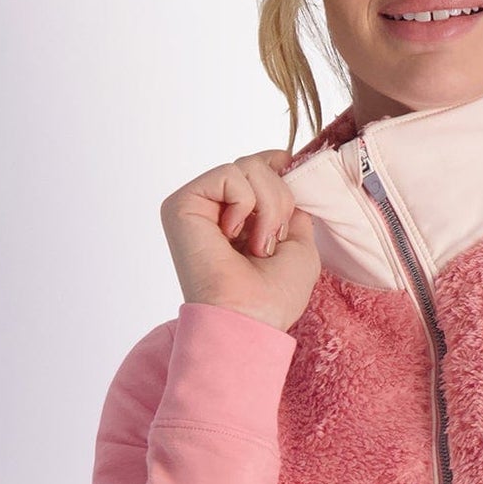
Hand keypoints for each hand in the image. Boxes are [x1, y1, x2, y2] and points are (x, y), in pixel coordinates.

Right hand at [160, 149, 321, 331]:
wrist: (249, 319)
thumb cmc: (274, 295)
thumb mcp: (300, 245)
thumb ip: (293, 209)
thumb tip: (286, 170)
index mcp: (238, 219)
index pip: (259, 169)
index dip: (279, 168)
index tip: (291, 183)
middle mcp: (215, 209)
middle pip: (257, 165)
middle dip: (280, 200)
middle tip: (271, 242)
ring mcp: (197, 205)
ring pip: (247, 166)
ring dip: (268, 206)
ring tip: (257, 246)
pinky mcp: (182, 204)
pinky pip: (229, 174)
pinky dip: (245, 204)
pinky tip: (232, 236)